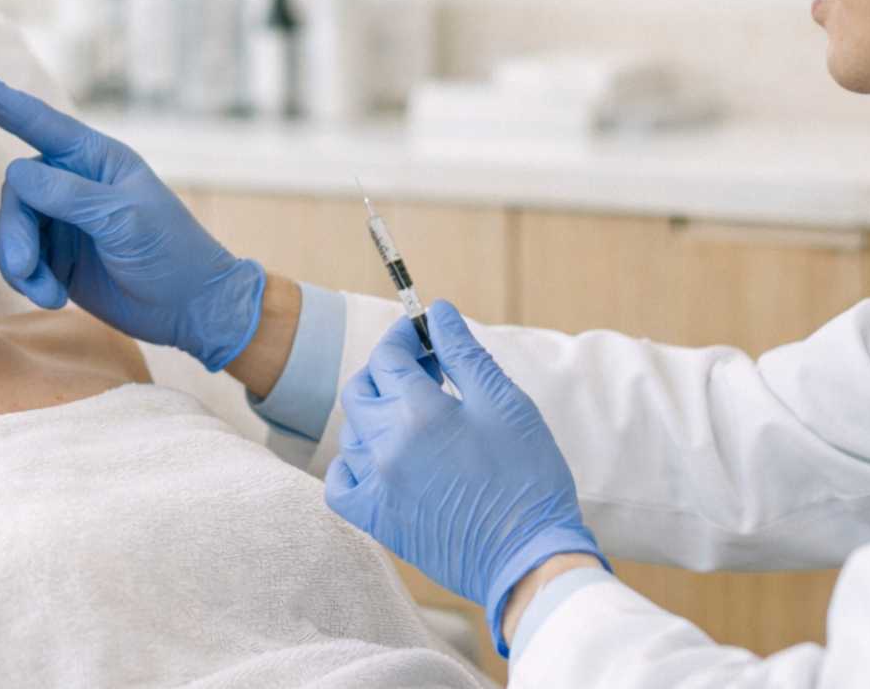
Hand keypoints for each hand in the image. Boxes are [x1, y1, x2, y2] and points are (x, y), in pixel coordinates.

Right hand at [0, 58, 265, 371]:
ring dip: (20, 262)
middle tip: (26, 269)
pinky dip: (26, 278)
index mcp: (95, 158)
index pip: (36, 120)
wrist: (191, 309)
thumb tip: (15, 172)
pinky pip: (16, 257)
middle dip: (16, 232)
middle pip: (15, 190)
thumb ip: (69, 195)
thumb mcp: (124, 219)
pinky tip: (53, 296)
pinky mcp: (54, 255)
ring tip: (47, 291)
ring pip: (10, 226)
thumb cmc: (171, 253)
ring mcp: (61, 219)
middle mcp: (73, 182)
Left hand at [323, 300, 607, 658]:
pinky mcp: (377, 520)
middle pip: (362, 388)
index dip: (404, 336)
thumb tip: (437, 312)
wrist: (528, 557)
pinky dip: (352, 461)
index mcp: (418, 412)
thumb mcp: (504, 403)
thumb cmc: (527, 477)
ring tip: (415, 413)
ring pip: (352, 430)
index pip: (389, 356)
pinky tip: (380, 455)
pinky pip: (340, 481)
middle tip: (427, 369)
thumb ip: (463, 353)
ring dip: (376, 411)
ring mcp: (375, 485)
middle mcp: (385, 446)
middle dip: (388, 369)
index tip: (424, 331)